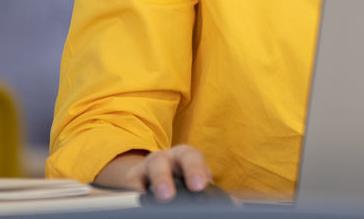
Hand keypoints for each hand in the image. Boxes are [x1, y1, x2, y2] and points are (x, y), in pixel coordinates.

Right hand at [94, 145, 213, 201]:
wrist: (159, 174)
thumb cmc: (184, 177)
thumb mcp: (197, 180)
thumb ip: (211, 191)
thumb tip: (234, 206)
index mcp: (185, 156)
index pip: (191, 158)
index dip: (195, 171)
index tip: (198, 186)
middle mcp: (164, 158)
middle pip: (161, 163)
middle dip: (163, 179)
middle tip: (167, 196)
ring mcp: (145, 168)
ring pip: (142, 173)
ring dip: (146, 187)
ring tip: (153, 199)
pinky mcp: (131, 180)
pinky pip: (129, 185)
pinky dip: (132, 192)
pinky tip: (136, 199)